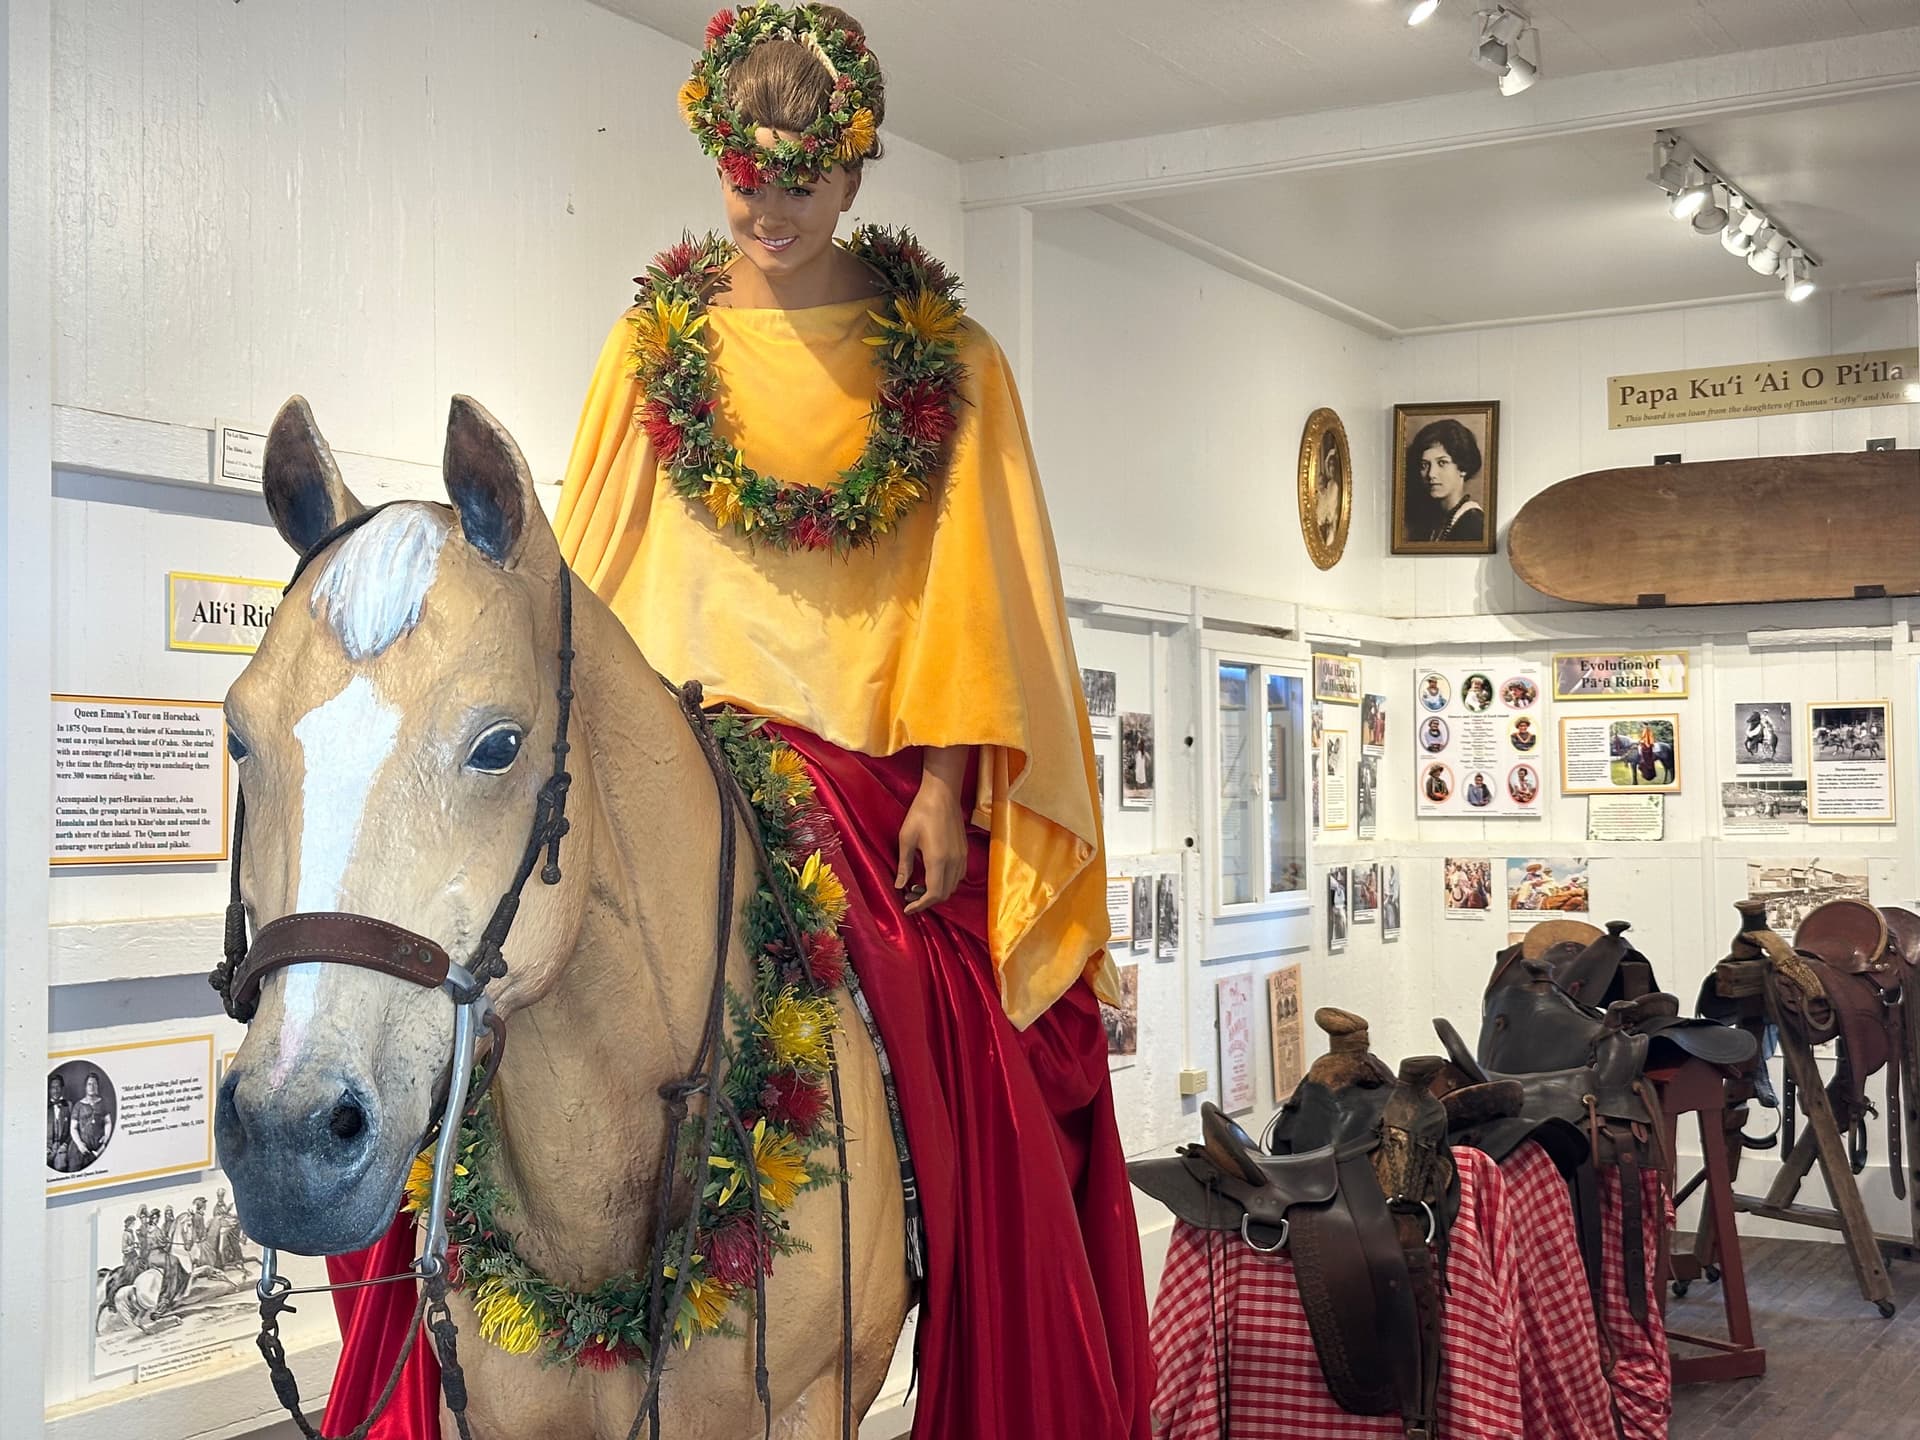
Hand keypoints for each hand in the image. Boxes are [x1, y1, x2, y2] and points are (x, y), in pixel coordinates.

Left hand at [897, 749, 968, 915]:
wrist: (942, 794)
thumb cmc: (921, 813)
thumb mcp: (906, 839)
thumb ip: (905, 865)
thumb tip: (899, 886)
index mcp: (938, 860)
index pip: (934, 894)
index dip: (921, 905)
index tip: (907, 908)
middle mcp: (954, 862)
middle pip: (945, 894)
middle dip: (927, 900)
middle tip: (909, 896)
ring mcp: (962, 857)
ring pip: (953, 886)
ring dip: (937, 892)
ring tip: (918, 886)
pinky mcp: (964, 851)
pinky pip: (958, 876)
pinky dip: (945, 882)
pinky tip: (932, 875)